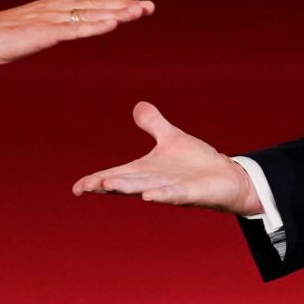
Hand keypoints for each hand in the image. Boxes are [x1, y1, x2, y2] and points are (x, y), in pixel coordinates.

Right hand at [0, 0, 153, 69]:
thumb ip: (48, 27)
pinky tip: (113, 24)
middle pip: (96, 3)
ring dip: (118, 12)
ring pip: (91, 14)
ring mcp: (51, 19)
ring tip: (140, 11)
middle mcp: (55, 7)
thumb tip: (59, 30)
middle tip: (150, 4)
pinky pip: (75, 30)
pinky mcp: (45, 33)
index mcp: (52, 6)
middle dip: (124, 3)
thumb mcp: (31, 30)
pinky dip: (96, 26)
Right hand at [72, 102, 262, 215]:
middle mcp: (154, 183)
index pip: (116, 176)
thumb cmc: (196, 163)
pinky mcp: (191, 194)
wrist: (226, 177)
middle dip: (107, 184)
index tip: (77, 188)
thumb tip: (138, 106)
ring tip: (108, 185)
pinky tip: (148, 197)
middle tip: (87, 186)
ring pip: (144, 189)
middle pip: (126, 184)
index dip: (97, 182)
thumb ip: (154, 124)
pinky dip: (161, 195)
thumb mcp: (171, 138)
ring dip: (127, 188)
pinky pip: (174, 195)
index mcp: (146, 171)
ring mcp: (171, 190)